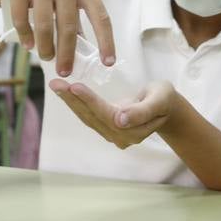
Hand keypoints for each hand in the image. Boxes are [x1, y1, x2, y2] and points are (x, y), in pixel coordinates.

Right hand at [3, 0, 114, 76]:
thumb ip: (76, 13)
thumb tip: (83, 46)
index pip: (100, 17)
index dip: (106, 41)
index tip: (108, 63)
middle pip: (68, 27)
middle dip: (67, 54)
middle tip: (65, 71)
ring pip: (45, 25)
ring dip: (45, 47)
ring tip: (46, 58)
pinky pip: (22, 18)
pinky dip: (26, 36)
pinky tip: (29, 44)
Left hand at [48, 78, 171, 148]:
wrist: (165, 107)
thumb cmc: (163, 98)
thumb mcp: (160, 99)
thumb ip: (142, 111)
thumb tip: (120, 121)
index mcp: (134, 130)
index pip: (107, 115)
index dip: (90, 102)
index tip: (74, 87)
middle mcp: (121, 137)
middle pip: (93, 118)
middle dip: (73, 100)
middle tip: (56, 83)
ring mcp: (113, 135)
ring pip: (88, 118)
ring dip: (70, 102)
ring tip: (56, 85)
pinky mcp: (107, 129)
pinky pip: (89, 116)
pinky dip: (76, 103)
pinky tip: (64, 92)